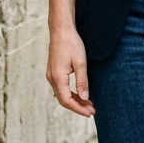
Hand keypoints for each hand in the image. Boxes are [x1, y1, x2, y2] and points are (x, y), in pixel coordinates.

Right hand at [46, 0, 95, 116]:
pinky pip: (61, 88)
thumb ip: (82, 82)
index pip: (67, 100)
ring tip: (89, 104)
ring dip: (75, 100)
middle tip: (92, 110)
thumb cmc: (71, 44)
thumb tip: (85, 98)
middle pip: (64, 100)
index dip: (79, 108)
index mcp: (57, 77)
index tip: (90, 112)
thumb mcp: (80, 63)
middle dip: (78, 107)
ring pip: (62, 94)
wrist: (61, 30)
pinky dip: (71, 93)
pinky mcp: (53, 71)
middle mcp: (51, 78)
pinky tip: (80, 94)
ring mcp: (51, 75)